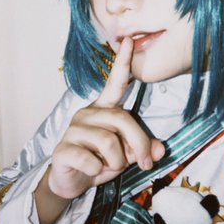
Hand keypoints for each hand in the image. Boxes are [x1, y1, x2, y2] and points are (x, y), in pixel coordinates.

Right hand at [47, 37, 164, 200]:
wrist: (71, 183)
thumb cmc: (100, 162)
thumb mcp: (127, 155)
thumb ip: (143, 148)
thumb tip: (160, 150)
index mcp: (104, 109)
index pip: (114, 83)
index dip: (122, 63)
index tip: (129, 41)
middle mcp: (88, 113)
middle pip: (122, 119)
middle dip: (139, 144)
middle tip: (145, 164)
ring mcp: (73, 130)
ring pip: (109, 142)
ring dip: (117, 161)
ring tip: (110, 166)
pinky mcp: (63, 148)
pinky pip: (91, 159)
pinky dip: (98, 170)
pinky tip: (92, 171)